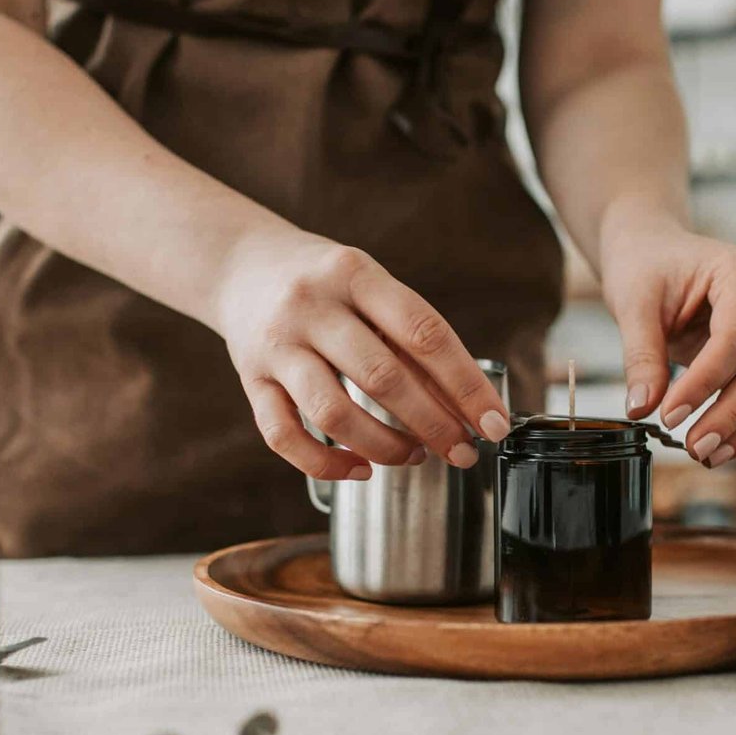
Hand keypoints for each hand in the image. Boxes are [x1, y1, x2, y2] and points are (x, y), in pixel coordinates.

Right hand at [217, 231, 511, 480]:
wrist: (241, 265)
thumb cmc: (326, 283)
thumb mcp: (371, 286)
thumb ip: (411, 338)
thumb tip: (465, 405)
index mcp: (356, 274)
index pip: (424, 334)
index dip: (466, 385)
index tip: (494, 423)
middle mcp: (312, 306)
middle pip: (382, 377)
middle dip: (434, 424)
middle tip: (463, 451)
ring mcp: (277, 345)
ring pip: (333, 413)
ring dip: (384, 446)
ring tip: (414, 456)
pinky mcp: (250, 379)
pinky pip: (284, 435)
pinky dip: (326, 463)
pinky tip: (359, 469)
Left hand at [600, 220, 735, 466]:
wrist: (655, 253)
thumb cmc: (647, 265)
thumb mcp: (633, 302)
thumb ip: (640, 354)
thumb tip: (641, 407)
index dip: (705, 383)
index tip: (668, 415)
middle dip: (731, 414)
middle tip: (693, 447)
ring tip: (707, 455)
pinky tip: (720, 447)